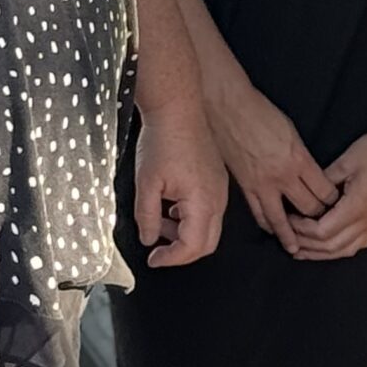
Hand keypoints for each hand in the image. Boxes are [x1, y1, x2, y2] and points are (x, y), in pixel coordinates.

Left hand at [134, 102, 226, 266]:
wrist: (178, 108)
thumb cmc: (164, 140)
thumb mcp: (146, 183)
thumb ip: (147, 218)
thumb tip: (149, 238)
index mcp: (203, 202)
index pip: (192, 247)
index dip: (171, 259)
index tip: (153, 258)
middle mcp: (218, 198)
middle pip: (208, 243)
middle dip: (181, 252)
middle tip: (159, 250)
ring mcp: (220, 188)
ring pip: (209, 227)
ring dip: (185, 233)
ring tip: (160, 222)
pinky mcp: (217, 179)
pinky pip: (210, 209)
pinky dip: (191, 217)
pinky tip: (171, 206)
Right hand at [212, 82, 337, 256]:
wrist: (229, 108)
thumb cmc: (261, 113)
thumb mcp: (292, 132)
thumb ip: (302, 157)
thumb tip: (311, 174)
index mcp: (298, 160)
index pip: (324, 191)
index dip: (333, 202)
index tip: (338, 207)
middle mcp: (282, 177)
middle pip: (308, 209)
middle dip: (319, 219)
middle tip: (325, 227)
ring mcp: (262, 185)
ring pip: (281, 220)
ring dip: (292, 235)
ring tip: (298, 248)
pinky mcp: (245, 187)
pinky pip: (259, 214)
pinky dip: (268, 225)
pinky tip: (273, 231)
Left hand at [287, 119, 366, 261]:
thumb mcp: (347, 160)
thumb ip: (325, 181)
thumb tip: (306, 195)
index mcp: (359, 204)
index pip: (323, 231)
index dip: (302, 230)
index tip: (288, 221)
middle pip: (332, 247)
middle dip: (307, 246)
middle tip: (288, 240)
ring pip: (345, 250)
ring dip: (322, 253)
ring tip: (303, 250)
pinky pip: (359, 244)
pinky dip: (340, 249)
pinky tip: (328, 246)